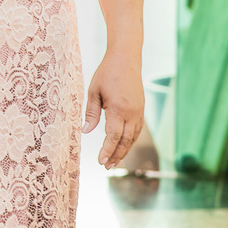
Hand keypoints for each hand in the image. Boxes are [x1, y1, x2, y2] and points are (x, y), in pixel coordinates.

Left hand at [83, 51, 144, 169]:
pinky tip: (123, 147)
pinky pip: (136, 130)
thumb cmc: (106, 74)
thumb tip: (86, 132)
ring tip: (114, 161)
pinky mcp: (141, 110)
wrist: (126, 60)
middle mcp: (132, 113)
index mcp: (118, 108)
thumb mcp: (93, 91)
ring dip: (124, 150)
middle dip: (116, 155)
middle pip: (125, 140)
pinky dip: (130, 141)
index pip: (113, 136)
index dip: (107, 150)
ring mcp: (139, 112)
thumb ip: (91, 113)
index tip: (101, 161)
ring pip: (133, 137)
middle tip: (107, 167)